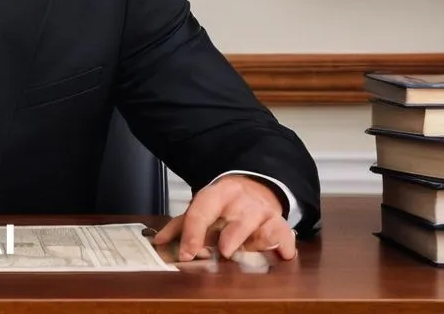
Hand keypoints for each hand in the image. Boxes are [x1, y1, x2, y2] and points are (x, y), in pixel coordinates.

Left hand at [152, 175, 295, 261]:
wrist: (255, 186)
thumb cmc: (223, 204)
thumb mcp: (201, 208)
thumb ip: (180, 226)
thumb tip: (159, 242)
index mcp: (216, 194)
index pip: (201, 212)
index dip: (193, 234)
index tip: (187, 254)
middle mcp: (241, 201)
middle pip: (236, 223)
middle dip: (230, 240)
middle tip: (223, 253)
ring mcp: (262, 212)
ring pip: (261, 233)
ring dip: (254, 248)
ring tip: (245, 255)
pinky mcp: (280, 223)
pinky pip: (283, 237)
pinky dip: (282, 247)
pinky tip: (280, 255)